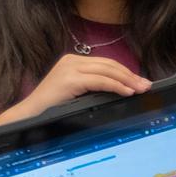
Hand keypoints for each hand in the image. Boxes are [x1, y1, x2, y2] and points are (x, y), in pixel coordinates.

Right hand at [0, 55, 149, 124]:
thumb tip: (121, 90)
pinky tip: (127, 92)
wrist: (29, 115)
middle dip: (130, 75)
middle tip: (146, 85)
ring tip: (140, 89)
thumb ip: (93, 87)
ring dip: (127, 80)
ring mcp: (70, 69)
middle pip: (109, 65)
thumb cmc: (53, 109)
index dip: (125, 72)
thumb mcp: (76, 94)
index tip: (140, 81)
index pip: (106, 64)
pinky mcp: (70, 79)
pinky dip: (116, 86)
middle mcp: (71, 61)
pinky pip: (100, 81)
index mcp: (73, 62)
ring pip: (107, 71)